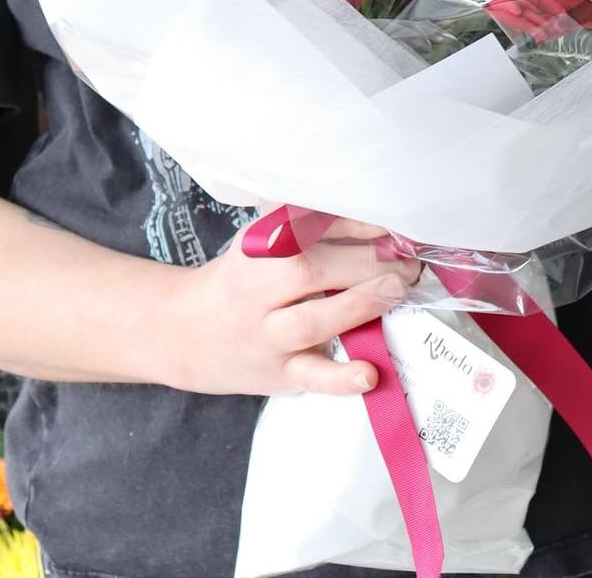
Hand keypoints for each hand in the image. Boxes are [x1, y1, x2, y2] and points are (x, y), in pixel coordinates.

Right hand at [152, 217, 420, 396]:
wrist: (185, 335)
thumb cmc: (238, 281)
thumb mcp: (257, 243)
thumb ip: (302, 224)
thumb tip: (365, 212)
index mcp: (255, 250)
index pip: (305, 229)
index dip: (351, 224)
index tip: (389, 225)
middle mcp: (256, 291)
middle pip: (309, 272)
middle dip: (363, 263)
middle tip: (406, 260)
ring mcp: (267, 336)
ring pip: (311, 321)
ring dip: (359, 305)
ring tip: (397, 291)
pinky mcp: (279, 374)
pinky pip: (311, 377)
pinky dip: (341, 377)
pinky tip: (370, 372)